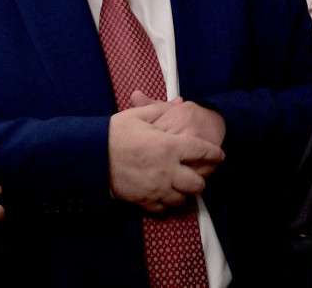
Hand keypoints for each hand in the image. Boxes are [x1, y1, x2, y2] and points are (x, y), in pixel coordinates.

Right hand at [108, 102, 225, 213]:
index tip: (220, 155)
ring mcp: (157, 189)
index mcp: (169, 147)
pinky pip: (165, 208)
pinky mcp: (145, 201)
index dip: (215, 153)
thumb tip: (180, 102)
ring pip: (183, 199)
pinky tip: (164, 193)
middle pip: (198, 184)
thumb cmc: (114, 133)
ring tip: (180, 185)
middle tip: (196, 173)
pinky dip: (168, 202)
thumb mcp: (137, 116)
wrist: (91, 157)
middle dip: (200, 178)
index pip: (202, 151)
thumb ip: (161, 109)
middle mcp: (168, 171)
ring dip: (184, 192)